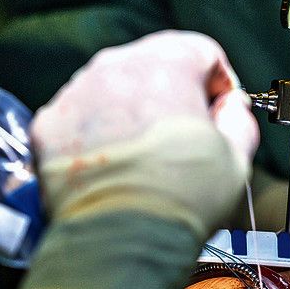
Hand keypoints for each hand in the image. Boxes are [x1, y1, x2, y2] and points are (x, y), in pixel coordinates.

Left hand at [31, 30, 258, 238]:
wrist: (122, 239)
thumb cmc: (177, 199)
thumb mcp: (236, 157)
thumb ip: (239, 118)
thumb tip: (232, 108)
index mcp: (166, 64)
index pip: (202, 50)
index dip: (219, 80)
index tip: (222, 107)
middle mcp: (116, 67)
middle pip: (154, 63)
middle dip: (174, 93)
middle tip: (187, 134)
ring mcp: (77, 94)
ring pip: (115, 88)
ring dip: (134, 111)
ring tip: (149, 155)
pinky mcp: (50, 124)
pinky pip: (82, 117)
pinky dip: (99, 133)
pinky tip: (117, 164)